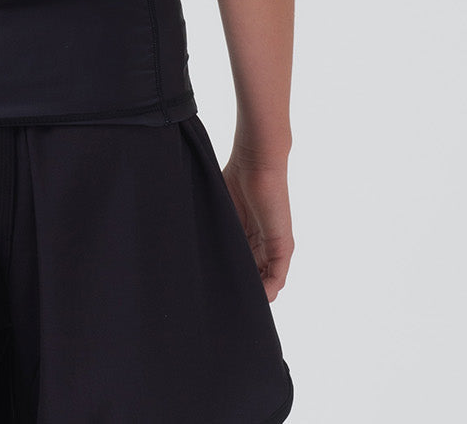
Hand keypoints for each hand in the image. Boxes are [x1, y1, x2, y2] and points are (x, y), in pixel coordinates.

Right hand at [220, 156, 293, 302]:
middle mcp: (261, 244)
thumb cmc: (235, 177)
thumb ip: (213, 229)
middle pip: (253, 277)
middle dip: (240, 291)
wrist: (255, 161)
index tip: (213, 293)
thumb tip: (183, 248)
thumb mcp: (220, 211)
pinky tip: (254, 298)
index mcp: (247, 237)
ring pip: (265, 281)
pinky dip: (267, 290)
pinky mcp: (283, 246)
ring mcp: (273, 246)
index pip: (241, 267)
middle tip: (221, 305)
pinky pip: (277, 277)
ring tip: (234, 305)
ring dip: (253, 294)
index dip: (230, 280)